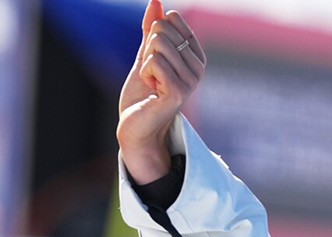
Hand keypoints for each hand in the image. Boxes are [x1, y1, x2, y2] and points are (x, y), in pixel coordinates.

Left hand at [118, 0, 205, 184]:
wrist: (134, 127)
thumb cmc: (140, 96)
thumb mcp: (145, 57)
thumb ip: (150, 31)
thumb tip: (155, 0)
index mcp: (195, 55)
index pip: (170, 20)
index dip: (151, 37)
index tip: (153, 61)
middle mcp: (198, 66)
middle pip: (161, 30)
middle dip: (146, 52)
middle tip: (150, 76)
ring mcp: (191, 79)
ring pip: (157, 45)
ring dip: (145, 65)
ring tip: (151, 85)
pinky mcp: (179, 90)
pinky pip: (153, 62)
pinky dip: (144, 74)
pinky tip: (151, 91)